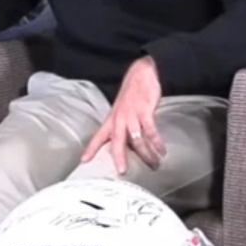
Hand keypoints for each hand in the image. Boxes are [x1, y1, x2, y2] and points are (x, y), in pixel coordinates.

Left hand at [81, 57, 164, 173]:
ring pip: (136, 140)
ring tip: (154, 164)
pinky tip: (162, 150)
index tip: (83, 161)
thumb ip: (122, 127)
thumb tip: (127, 146)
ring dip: (146, 154)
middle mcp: (119, 119)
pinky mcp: (144, 112)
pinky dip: (157, 142)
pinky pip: (151, 131)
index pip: (98, 136)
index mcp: (112, 119)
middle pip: (117, 142)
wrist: (141, 74)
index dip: (90, 148)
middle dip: (119, 157)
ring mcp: (132, 115)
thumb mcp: (122, 111)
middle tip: (122, 171)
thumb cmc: (132, 95)